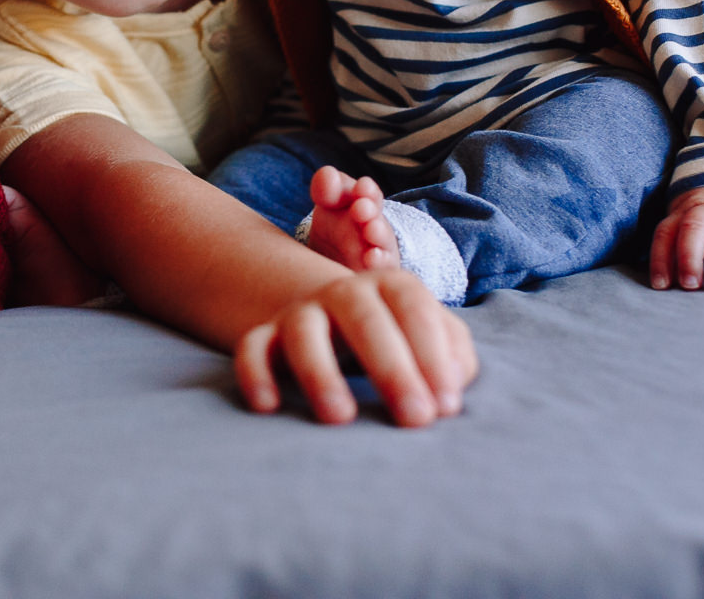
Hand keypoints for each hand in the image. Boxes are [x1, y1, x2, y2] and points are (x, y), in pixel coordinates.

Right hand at [235, 269, 476, 425]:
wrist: (330, 315)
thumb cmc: (396, 334)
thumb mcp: (429, 334)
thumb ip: (452, 353)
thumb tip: (451, 387)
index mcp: (390, 285)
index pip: (414, 309)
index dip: (433, 354)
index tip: (446, 406)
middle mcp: (343, 292)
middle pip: (365, 318)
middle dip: (392, 368)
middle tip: (415, 418)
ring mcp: (301, 312)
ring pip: (304, 330)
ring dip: (320, 371)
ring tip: (340, 417)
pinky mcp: (264, 336)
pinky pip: (251, 348)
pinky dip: (254, 374)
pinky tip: (268, 406)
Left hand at [304, 164, 398, 271]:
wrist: (334, 263)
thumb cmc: (336, 228)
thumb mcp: (329, 205)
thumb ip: (325, 188)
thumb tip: (328, 174)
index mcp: (364, 204)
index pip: (368, 193)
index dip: (367, 190)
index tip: (361, 187)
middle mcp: (374, 226)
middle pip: (376, 216)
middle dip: (370, 210)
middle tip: (361, 208)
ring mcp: (378, 250)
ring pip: (382, 242)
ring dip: (377, 235)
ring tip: (370, 230)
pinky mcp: (376, 273)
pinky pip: (382, 268)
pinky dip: (378, 262)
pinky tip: (371, 258)